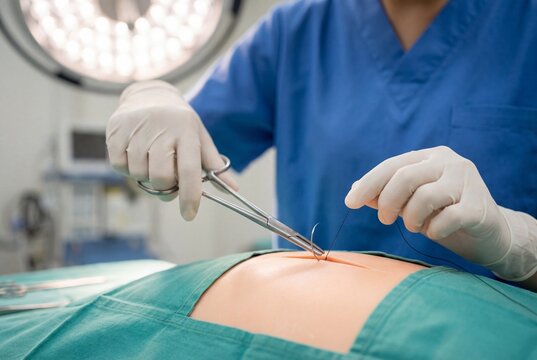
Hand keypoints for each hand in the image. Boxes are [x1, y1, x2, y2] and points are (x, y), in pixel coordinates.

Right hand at [106, 81, 237, 220]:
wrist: (149, 95)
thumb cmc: (180, 124)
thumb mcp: (199, 138)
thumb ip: (213, 165)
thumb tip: (233, 189)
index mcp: (186, 131)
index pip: (189, 170)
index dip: (190, 196)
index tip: (189, 214)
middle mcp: (162, 127)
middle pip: (161, 177)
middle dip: (165, 187)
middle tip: (167, 180)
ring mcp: (137, 128)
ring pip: (139, 174)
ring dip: (145, 176)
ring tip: (151, 160)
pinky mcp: (116, 130)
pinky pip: (119, 166)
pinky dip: (127, 168)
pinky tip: (134, 154)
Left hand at [345, 146, 510, 265]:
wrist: (488, 234)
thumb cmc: (442, 214)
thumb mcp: (409, 202)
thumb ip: (384, 194)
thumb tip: (354, 191)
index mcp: (429, 156)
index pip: (391, 166)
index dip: (368, 184)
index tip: (350, 203)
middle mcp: (449, 162)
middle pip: (405, 177)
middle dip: (387, 202)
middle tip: (385, 220)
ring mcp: (467, 182)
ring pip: (424, 197)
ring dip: (411, 219)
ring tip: (415, 226)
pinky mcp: (479, 206)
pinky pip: (446, 218)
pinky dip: (433, 230)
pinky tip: (434, 231)